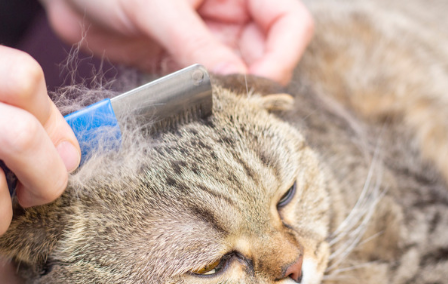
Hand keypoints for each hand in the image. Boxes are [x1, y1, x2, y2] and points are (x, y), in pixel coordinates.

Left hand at [42, 0, 313, 84]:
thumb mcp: (157, 7)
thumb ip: (196, 43)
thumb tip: (237, 79)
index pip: (290, 24)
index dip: (281, 58)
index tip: (253, 86)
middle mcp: (231, 14)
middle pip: (268, 58)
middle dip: (253, 85)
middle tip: (227, 108)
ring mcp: (207, 40)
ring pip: (238, 78)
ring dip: (226, 98)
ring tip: (204, 110)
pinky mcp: (182, 61)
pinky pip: (205, 87)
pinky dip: (200, 101)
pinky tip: (187, 109)